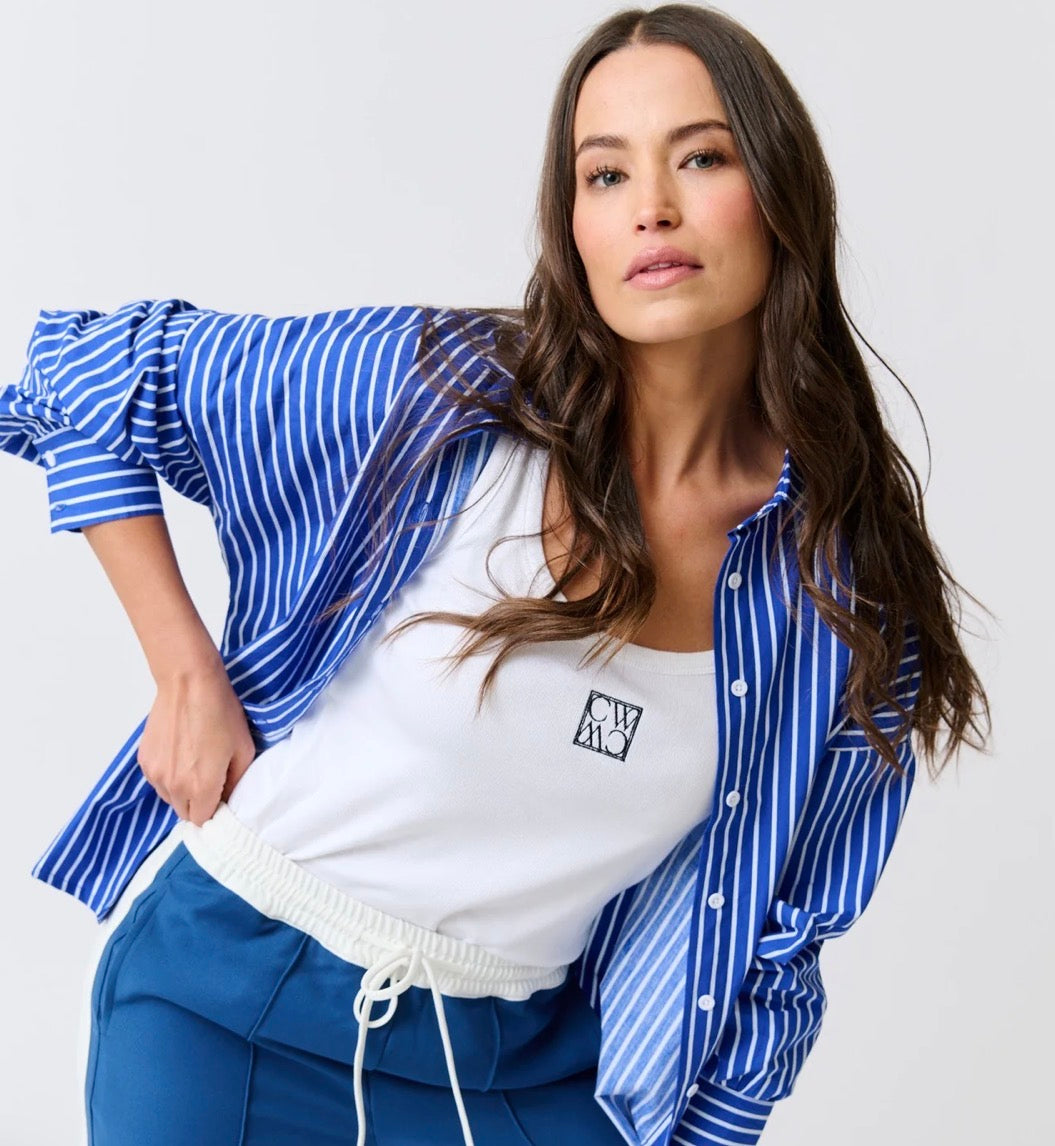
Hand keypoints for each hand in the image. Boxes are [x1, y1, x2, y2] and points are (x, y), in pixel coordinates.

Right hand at [137, 660, 257, 824]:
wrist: (189, 683)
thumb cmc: (220, 711)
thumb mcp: (244, 749)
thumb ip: (237, 782)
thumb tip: (229, 797)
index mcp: (201, 787)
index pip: (203, 821)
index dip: (215, 811)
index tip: (221, 797)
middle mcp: (173, 785)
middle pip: (184, 812)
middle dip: (198, 803)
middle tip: (211, 779)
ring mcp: (155, 773)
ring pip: (169, 797)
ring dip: (181, 790)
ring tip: (195, 762)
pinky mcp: (144, 759)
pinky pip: (157, 780)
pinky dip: (168, 774)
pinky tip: (180, 753)